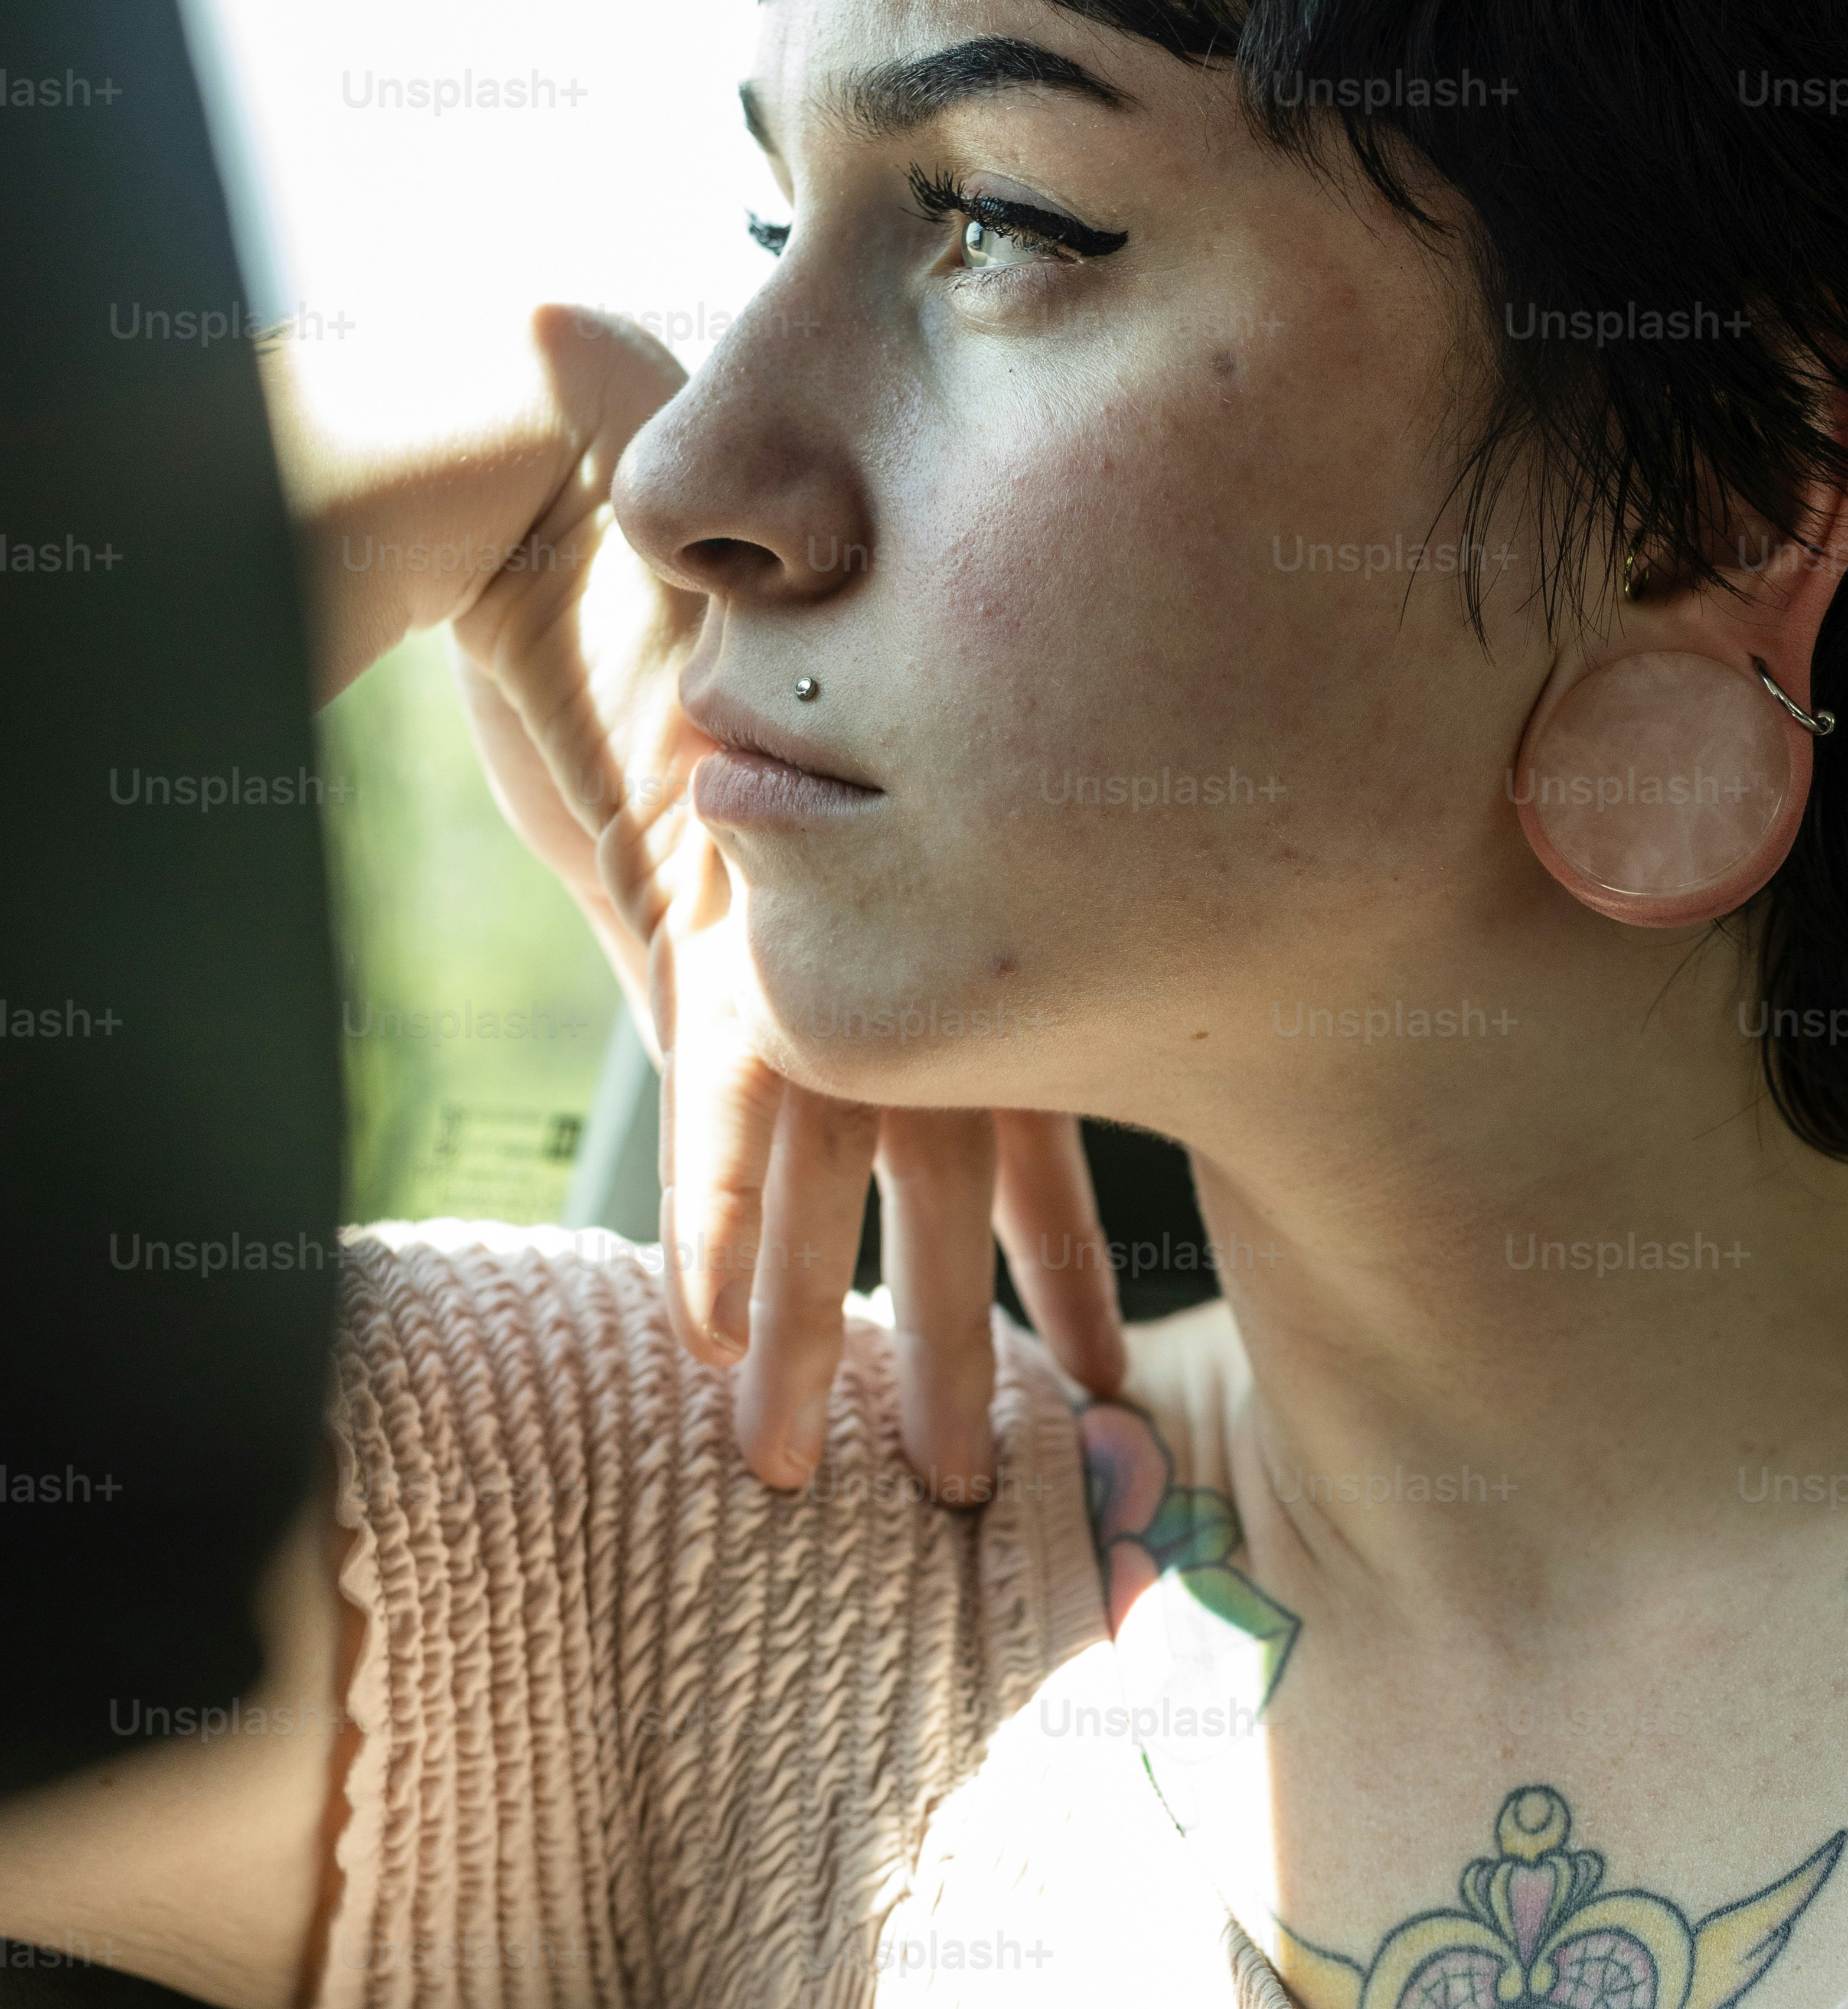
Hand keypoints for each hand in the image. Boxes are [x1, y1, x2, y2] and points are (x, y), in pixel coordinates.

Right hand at [438, 307, 1128, 1495]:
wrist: (584, 523)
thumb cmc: (677, 661)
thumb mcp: (757, 846)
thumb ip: (789, 957)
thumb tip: (791, 1080)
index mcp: (928, 928)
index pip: (1021, 1129)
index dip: (1060, 1260)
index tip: (1102, 1373)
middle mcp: (885, 943)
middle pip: (949, 1181)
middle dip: (962, 1339)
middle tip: (999, 1485)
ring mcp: (797, 934)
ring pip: (842, 1169)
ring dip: (833, 1329)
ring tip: (850, 1465)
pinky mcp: (694, 910)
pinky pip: (715, 1094)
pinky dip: (714, 1218)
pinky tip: (714, 1333)